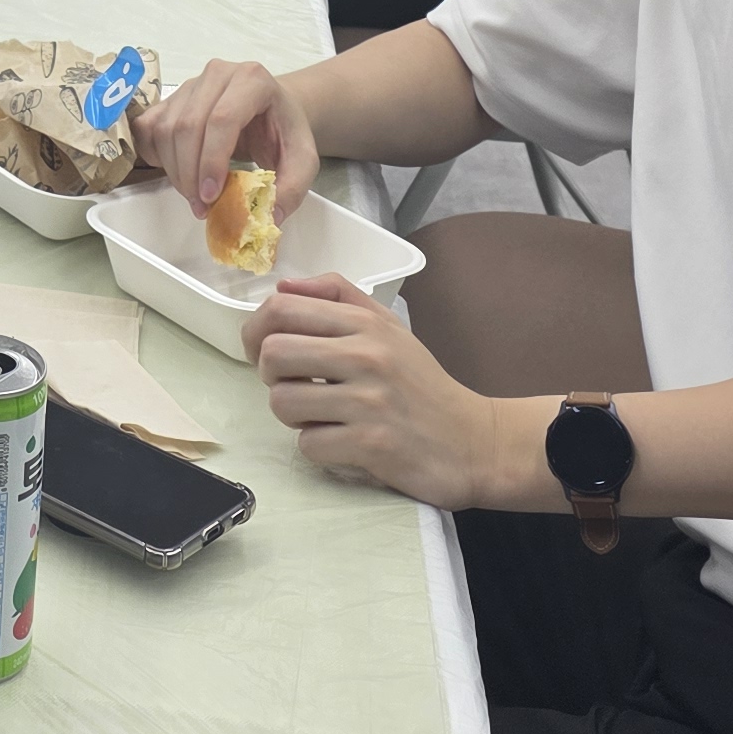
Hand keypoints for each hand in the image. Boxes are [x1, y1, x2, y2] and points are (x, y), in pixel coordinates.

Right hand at [131, 57, 320, 220]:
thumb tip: (270, 216)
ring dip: (174, 171)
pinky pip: (149, 128)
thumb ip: (293, 188)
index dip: (212, 160)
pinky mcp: (170, 98)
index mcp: (252, 79)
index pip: (222, 118)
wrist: (271, 109)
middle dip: (190, 173)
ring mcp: (190, 84)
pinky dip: (156, 157)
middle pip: (188, 125)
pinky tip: (178, 172)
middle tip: (201, 206)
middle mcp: (217, 73)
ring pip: (164, 129)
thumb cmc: (283, 130)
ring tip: (194, 196)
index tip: (211, 196)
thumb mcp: (303, 159)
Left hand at [243, 276, 494, 507]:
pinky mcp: (371, 444)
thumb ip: (338, 297)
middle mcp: (366, 356)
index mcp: (366, 324)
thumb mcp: (389, 327)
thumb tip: (284, 286)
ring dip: (293, 415)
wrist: (475, 440)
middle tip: (294, 384)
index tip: (265, 350)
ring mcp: (368, 401)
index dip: (257, 331)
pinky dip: (318, 447)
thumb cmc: (422, 384)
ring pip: (283, 401)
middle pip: (273, 353)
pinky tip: (342, 441)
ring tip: (320, 414)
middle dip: (269, 375)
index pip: (282, 309)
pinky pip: (308, 444)